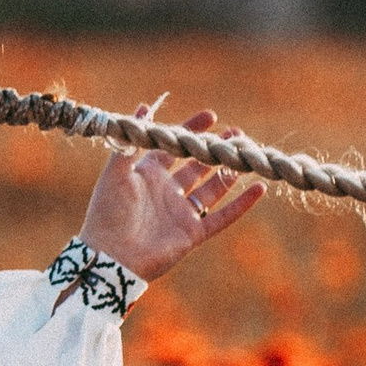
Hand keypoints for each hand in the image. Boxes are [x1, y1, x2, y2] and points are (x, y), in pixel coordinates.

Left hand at [76, 103, 261, 282]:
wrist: (109, 257)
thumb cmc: (107, 213)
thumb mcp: (115, 172)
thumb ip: (129, 142)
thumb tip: (143, 108)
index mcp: (147, 174)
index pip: (173, 147)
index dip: (190, 131)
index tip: (210, 116)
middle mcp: (167, 191)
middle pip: (197, 165)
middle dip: (215, 149)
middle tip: (235, 133)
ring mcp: (181, 212)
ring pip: (213, 188)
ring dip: (229, 171)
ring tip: (246, 152)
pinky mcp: (192, 234)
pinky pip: (222, 217)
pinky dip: (241, 204)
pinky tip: (258, 187)